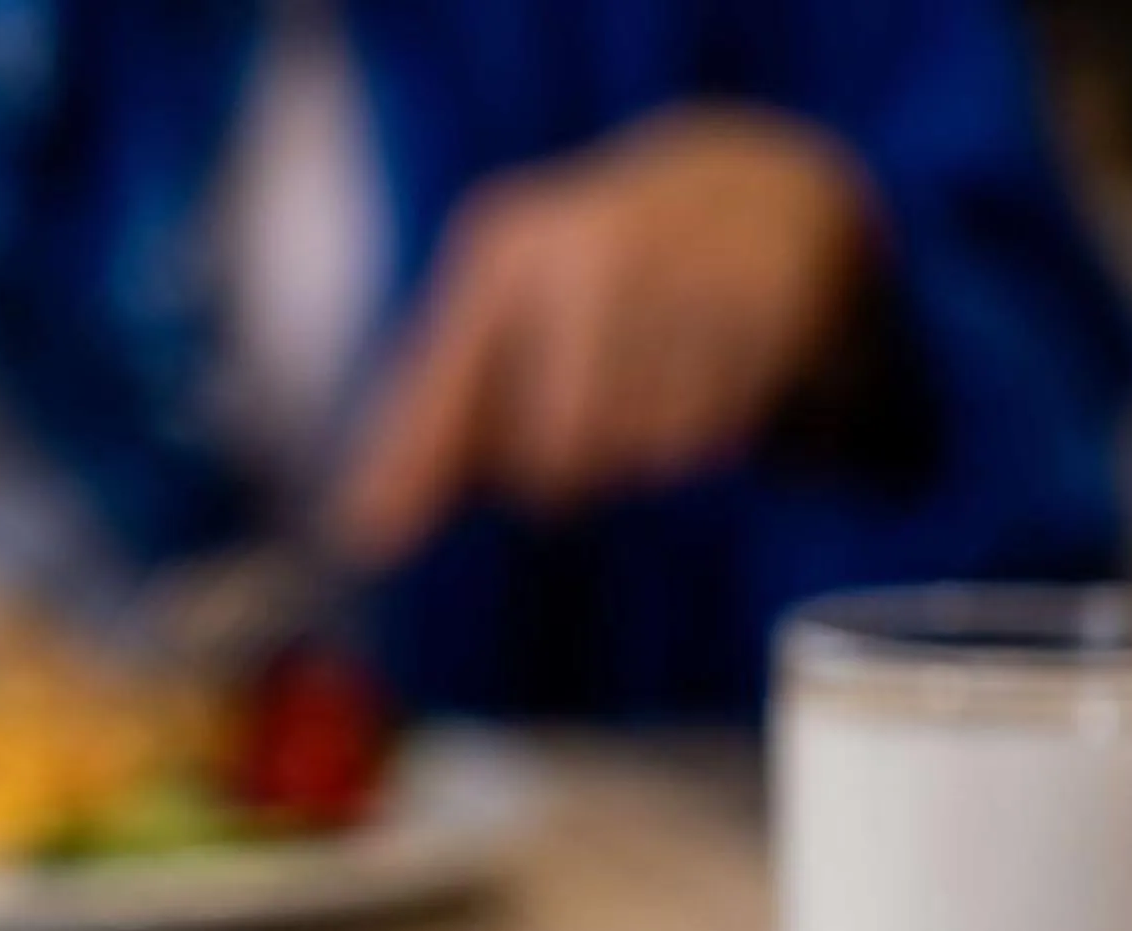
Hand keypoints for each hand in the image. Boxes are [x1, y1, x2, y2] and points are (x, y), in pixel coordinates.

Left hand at [332, 107, 879, 564]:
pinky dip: (711, 431)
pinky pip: (718, 433)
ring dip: (643, 452)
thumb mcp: (503, 324)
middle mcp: (589, 249)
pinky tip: (711, 370)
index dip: (415, 473)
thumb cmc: (597, 282)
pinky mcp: (769, 299)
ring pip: (642, 453)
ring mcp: (683, 268)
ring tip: (654, 381)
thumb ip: (430, 430)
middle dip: (564, 471)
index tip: (367, 541)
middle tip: (585, 425)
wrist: (759, 187)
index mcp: (505, 254)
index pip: (446, 398)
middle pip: (553, 456)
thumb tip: (362, 534)